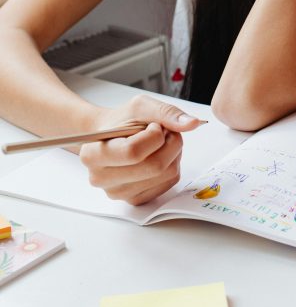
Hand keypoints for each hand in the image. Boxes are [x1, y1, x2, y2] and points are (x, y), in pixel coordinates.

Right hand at [79, 94, 203, 205]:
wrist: (112, 138)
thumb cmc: (123, 122)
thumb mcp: (140, 107)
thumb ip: (165, 112)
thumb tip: (191, 123)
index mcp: (92, 154)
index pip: (133, 152)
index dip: (154, 135)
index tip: (153, 126)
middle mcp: (101, 178)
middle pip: (154, 167)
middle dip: (170, 143)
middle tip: (165, 132)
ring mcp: (118, 193)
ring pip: (166, 174)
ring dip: (173, 153)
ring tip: (160, 143)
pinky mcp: (136, 199)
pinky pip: (169, 182)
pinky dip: (172, 165)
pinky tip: (159, 156)